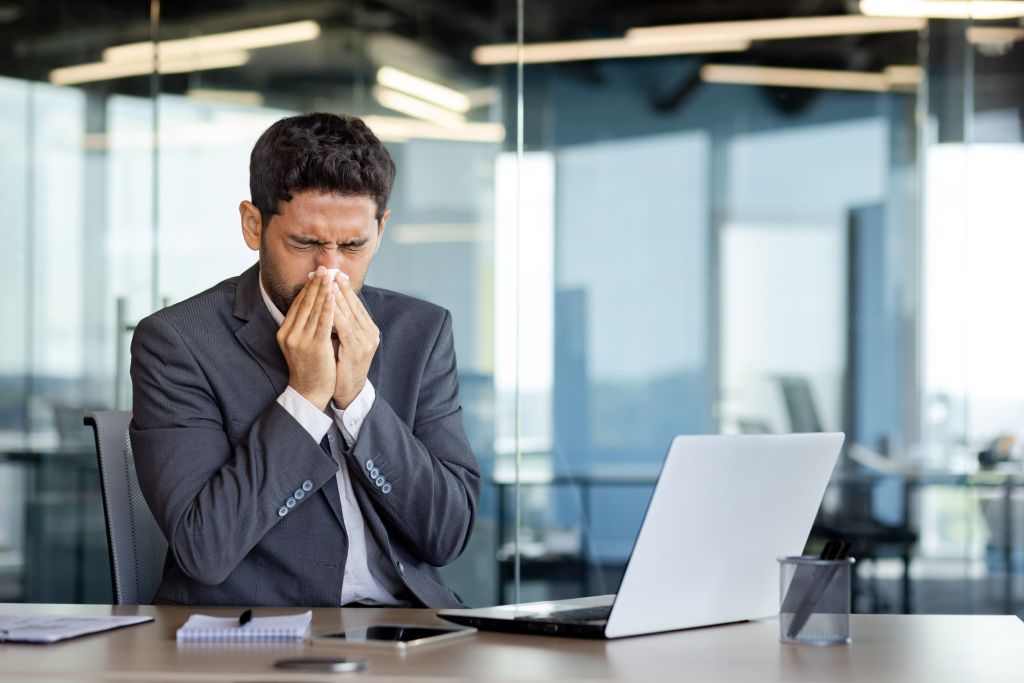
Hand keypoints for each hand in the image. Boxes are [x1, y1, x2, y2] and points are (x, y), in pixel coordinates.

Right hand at [276, 268, 336, 410]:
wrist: (309, 392)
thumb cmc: (309, 367)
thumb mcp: (300, 343)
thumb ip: (304, 326)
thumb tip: (313, 305)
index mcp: (285, 331)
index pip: (297, 304)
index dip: (308, 288)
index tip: (317, 275)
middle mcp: (290, 334)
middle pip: (304, 304)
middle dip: (315, 285)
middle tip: (324, 268)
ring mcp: (300, 340)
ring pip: (314, 310)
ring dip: (323, 291)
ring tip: (330, 276)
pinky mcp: (314, 346)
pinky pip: (322, 323)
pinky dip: (328, 308)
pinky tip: (333, 296)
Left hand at [331, 274, 379, 408]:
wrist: (348, 391)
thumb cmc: (343, 366)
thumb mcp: (345, 341)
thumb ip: (343, 324)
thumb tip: (331, 303)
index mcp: (369, 329)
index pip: (356, 304)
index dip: (345, 288)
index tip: (335, 274)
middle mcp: (370, 333)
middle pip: (354, 305)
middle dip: (340, 287)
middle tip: (331, 271)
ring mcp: (366, 341)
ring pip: (349, 313)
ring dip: (337, 296)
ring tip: (328, 281)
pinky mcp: (357, 349)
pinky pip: (344, 326)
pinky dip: (336, 313)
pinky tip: (328, 302)